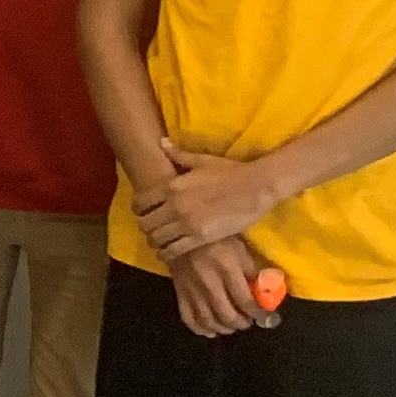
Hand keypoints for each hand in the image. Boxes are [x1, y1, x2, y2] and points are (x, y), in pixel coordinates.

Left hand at [138, 139, 282, 258]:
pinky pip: (172, 251)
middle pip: (144, 224)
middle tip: (153, 228)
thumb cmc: (231, 172)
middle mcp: (173, 206)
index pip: (140, 203)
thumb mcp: (202, 161)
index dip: (139, 210)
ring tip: (161, 241)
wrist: (257, 187)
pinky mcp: (199, 238)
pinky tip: (169, 252)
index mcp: (171, 186)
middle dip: (146, 226)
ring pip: (155, 239)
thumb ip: (178, 155)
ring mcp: (186, 223)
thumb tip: (162, 143)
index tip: (144, 212)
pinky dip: (167, 253)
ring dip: (155, 241)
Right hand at [169, 234, 272, 338]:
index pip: (245, 300)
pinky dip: (199, 328)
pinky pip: (188, 316)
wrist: (182, 230)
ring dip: (223, 328)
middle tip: (248, 322)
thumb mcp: (240, 248)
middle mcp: (209, 282)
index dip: (258, 312)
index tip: (265, 316)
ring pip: (208, 319)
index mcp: (227, 269)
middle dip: (241, 323)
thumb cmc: (217, 238)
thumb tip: (266, 292)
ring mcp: (192, 288)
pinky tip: (210, 331)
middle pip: (227, 314)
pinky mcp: (179, 291)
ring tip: (232, 326)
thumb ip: (252, 271)